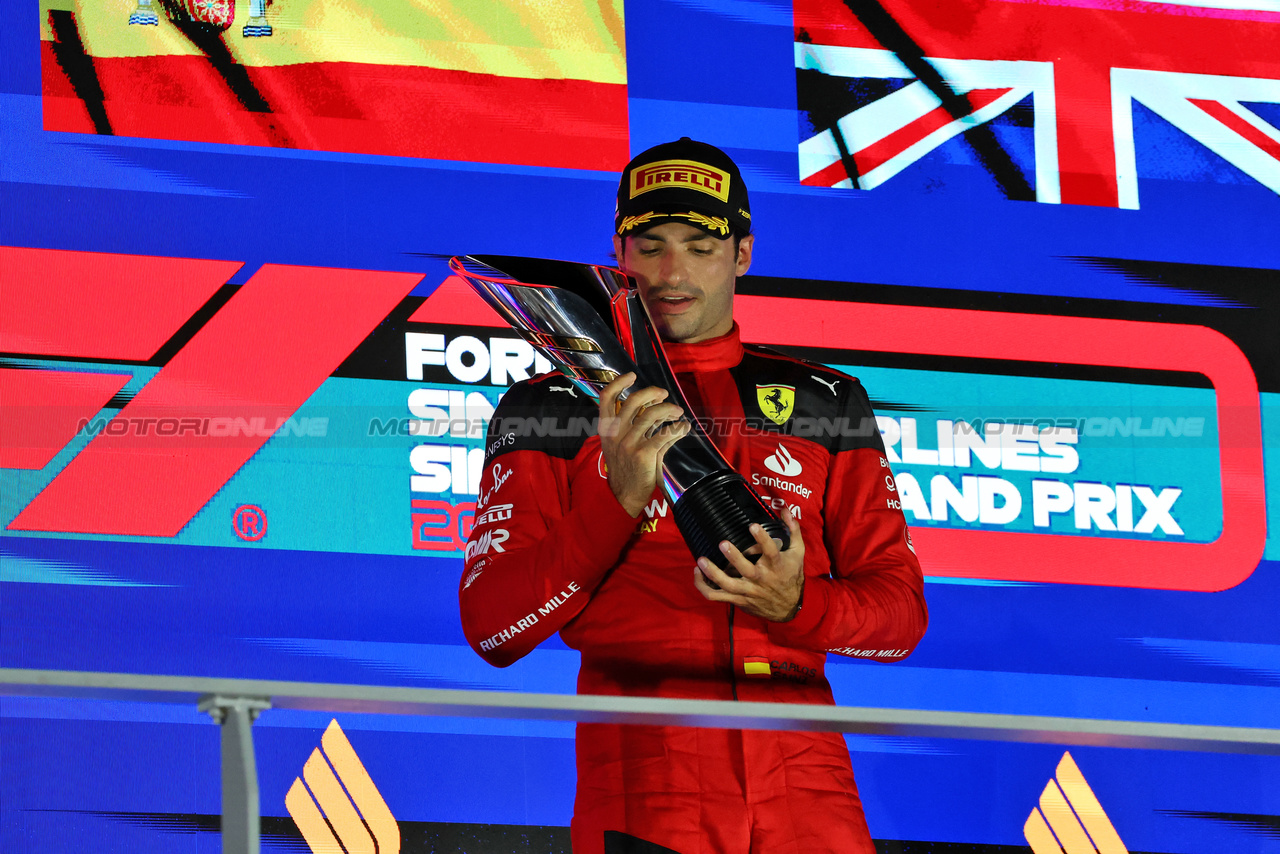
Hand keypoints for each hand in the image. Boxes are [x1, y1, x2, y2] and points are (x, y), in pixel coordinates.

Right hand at [598, 372, 689, 516]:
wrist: (624, 495)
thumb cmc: (625, 468)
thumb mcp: (620, 445)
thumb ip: (637, 426)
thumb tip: (659, 409)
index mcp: (606, 428)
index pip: (606, 397)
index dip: (619, 383)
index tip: (632, 376)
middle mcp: (616, 432)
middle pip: (634, 400)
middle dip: (652, 393)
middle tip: (663, 394)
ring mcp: (629, 442)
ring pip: (652, 414)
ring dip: (669, 409)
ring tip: (678, 412)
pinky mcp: (644, 453)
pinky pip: (665, 433)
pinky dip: (678, 428)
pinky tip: (684, 428)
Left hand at [694, 509, 804, 621]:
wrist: (788, 607)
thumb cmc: (791, 575)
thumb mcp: (797, 552)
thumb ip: (792, 530)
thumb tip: (785, 509)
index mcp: (776, 565)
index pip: (770, 551)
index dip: (762, 538)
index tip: (753, 526)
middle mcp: (761, 578)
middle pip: (746, 570)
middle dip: (734, 557)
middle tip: (723, 544)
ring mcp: (748, 591)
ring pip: (728, 585)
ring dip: (713, 574)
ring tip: (701, 560)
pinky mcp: (738, 599)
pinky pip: (716, 596)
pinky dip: (703, 587)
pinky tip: (697, 573)